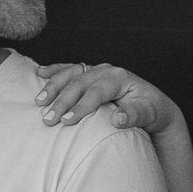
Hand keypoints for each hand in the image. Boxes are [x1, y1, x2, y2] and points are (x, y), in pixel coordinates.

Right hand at [34, 60, 177, 141]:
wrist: (153, 104)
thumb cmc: (151, 111)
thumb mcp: (149, 114)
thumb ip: (134, 116)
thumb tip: (117, 119)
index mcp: (119, 77)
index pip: (97, 91)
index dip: (81, 106)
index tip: (67, 121)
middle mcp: (105, 70)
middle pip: (79, 83)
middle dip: (61, 101)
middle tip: (48, 119)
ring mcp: (96, 70)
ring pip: (70, 74)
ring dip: (53, 86)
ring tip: (39, 102)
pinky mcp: (89, 74)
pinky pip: (69, 70)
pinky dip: (54, 71)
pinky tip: (39, 73)